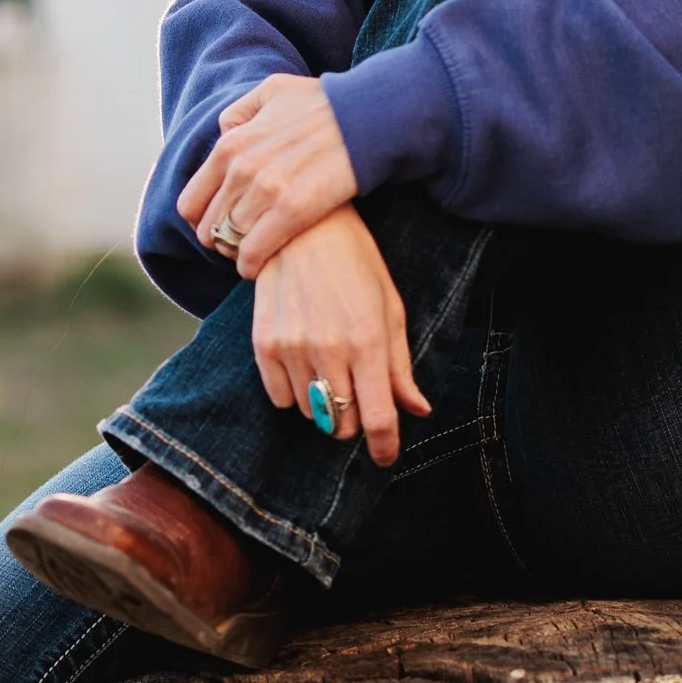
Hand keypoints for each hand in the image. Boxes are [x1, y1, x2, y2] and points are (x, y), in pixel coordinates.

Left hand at [178, 73, 358, 276]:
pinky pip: (254, 251)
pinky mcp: (292, 210)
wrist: (366, 117)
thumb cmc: (323, 104)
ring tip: (253, 253)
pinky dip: (251, 264)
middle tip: (240, 244)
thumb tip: (225, 132)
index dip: (202, 220)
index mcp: (230, 146)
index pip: (191, 202)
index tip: (220, 226)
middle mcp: (240, 170)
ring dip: (238, 253)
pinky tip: (259, 266)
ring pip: (230, 241)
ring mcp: (265, 191)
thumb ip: (240, 113)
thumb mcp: (272, 92)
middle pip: (209, 227)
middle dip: (220, 240)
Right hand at [250, 208, 429, 466]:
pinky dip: (294, 393)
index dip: (384, 448)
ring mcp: (293, 348)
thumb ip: (400, 366)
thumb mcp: (390, 309)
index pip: (378, 420)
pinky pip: (280, 398)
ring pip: (310, 414)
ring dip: (324, 404)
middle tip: (358, 396)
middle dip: (354, 420)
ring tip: (329, 369)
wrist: (301, 225)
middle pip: (342, 423)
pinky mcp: (264, 344)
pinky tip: (303, 364)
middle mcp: (330, 350)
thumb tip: (417, 410)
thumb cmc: (355, 264)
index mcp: (369, 342)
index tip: (385, 457)